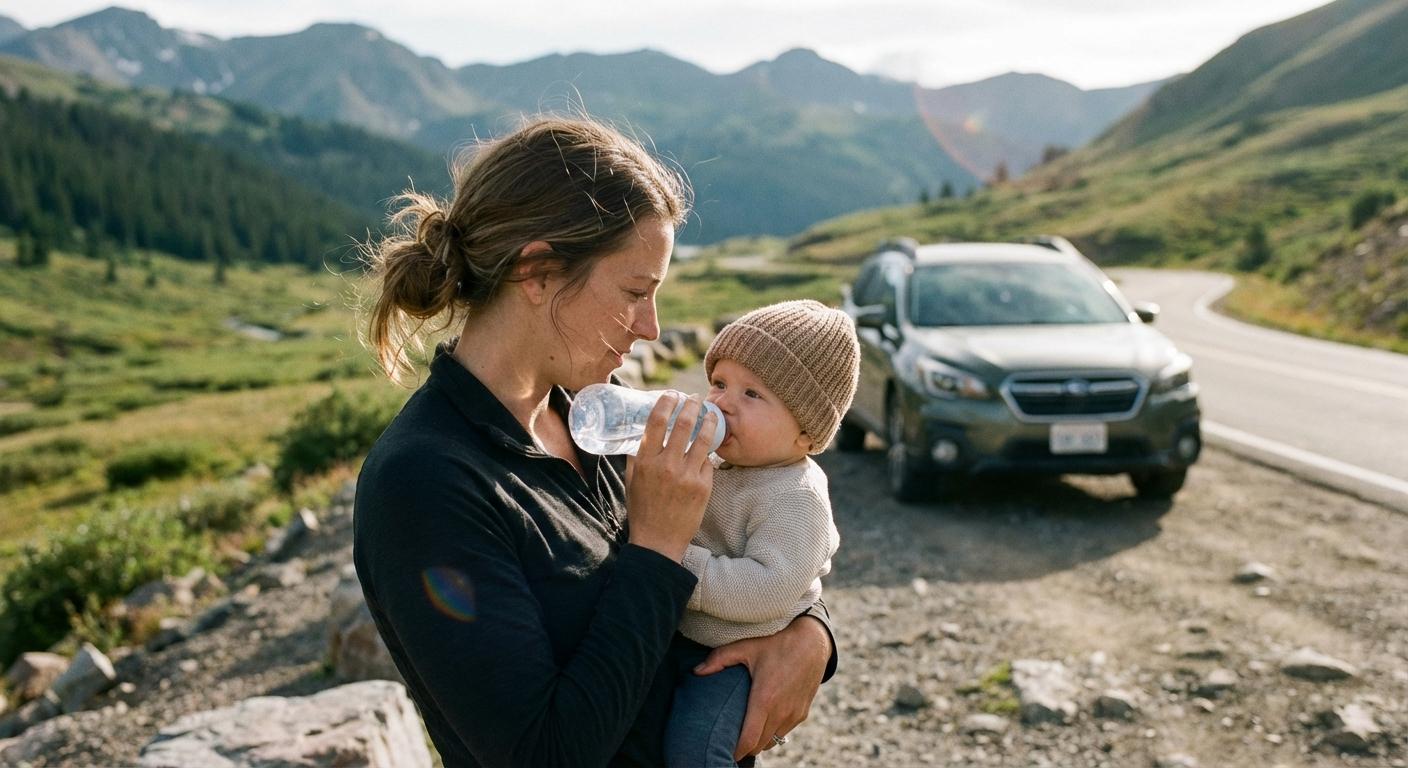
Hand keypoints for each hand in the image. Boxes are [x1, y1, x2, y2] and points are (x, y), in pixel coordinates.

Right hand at [625, 393, 716, 561]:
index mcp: (646, 462)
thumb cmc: (642, 510)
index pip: (656, 422)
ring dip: (709, 422)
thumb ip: (637, 457)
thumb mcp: (632, 481)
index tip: (672, 394)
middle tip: (695, 398)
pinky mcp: (703, 487)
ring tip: (711, 414)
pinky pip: (707, 463)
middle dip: (691, 405)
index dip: (666, 403)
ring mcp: (687, 476)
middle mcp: (667, 465)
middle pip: (683, 424)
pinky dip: (706, 455)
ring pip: (703, 439)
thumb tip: (642, 435)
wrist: (659, 542)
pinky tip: (706, 451)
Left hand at [694, 614, 831, 759]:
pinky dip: (772, 733)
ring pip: (772, 741)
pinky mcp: (802, 714)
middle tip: (730, 743)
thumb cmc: (776, 643)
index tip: (725, 751)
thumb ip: (719, 659)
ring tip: (745, 734)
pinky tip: (762, 724)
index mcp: (765, 698)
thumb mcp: (746, 647)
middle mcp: (781, 711)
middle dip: (745, 748)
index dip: (736, 750)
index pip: (749, 739)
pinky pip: (784, 732)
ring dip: (759, 741)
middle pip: (759, 745)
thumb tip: (696, 671)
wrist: (812, 642)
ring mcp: (794, 714)